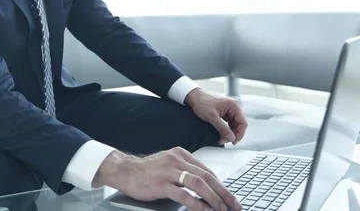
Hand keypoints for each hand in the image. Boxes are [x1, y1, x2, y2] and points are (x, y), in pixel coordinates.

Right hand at [94, 148, 240, 210]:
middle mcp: (176, 160)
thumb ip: (185, 171)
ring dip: (214, 198)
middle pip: (206, 176)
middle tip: (234, 205)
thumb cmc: (147, 171)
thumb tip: (205, 186)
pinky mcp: (161, 184)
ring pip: (198, 184)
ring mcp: (168, 171)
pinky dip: (197, 204)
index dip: (221, 185)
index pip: (206, 170)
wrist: (125, 170)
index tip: (230, 197)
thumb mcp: (168, 164)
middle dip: (223, 193)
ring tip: (223, 210)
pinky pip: (183, 194)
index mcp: (181, 154)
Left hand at [185, 88, 246, 144]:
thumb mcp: (212, 117)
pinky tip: (221, 134)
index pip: (243, 123)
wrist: (194, 98)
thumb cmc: (202, 103)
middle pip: (239, 125)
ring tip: (221, 139)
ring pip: (234, 126)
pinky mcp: (225, 114)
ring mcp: (229, 111)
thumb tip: (231, 138)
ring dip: (229, 134)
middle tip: (224, 141)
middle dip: (233, 135)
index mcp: (233, 106)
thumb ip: (222, 128)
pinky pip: (229, 125)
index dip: (239, 134)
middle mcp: (233, 108)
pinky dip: (226, 130)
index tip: (233, 141)